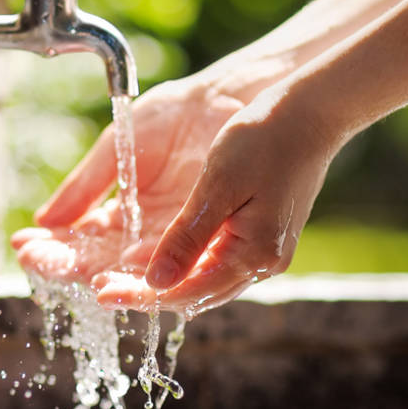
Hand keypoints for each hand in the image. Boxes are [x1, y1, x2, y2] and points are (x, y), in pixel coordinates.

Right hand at [13, 78, 245, 283]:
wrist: (223, 100)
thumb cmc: (172, 117)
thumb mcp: (118, 150)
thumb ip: (85, 187)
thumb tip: (44, 221)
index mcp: (121, 214)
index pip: (79, 241)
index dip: (51, 246)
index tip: (23, 246)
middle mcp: (144, 235)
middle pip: (98, 262)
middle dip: (66, 264)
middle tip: (37, 262)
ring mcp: (173, 239)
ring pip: (133, 271)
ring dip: (105, 275)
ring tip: (80, 274)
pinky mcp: (204, 238)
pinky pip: (175, 263)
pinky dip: (150, 270)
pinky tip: (124, 269)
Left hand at [92, 84, 337, 315]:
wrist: (309, 113)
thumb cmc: (264, 139)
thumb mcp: (217, 186)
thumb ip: (186, 237)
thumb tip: (155, 282)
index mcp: (253, 255)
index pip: (186, 292)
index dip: (141, 295)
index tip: (101, 292)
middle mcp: (260, 263)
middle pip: (192, 293)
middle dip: (144, 292)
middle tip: (98, 287)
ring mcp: (262, 251)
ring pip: (201, 280)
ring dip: (160, 281)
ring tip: (115, 275)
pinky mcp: (258, 236)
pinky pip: (212, 262)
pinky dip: (180, 263)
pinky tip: (152, 255)